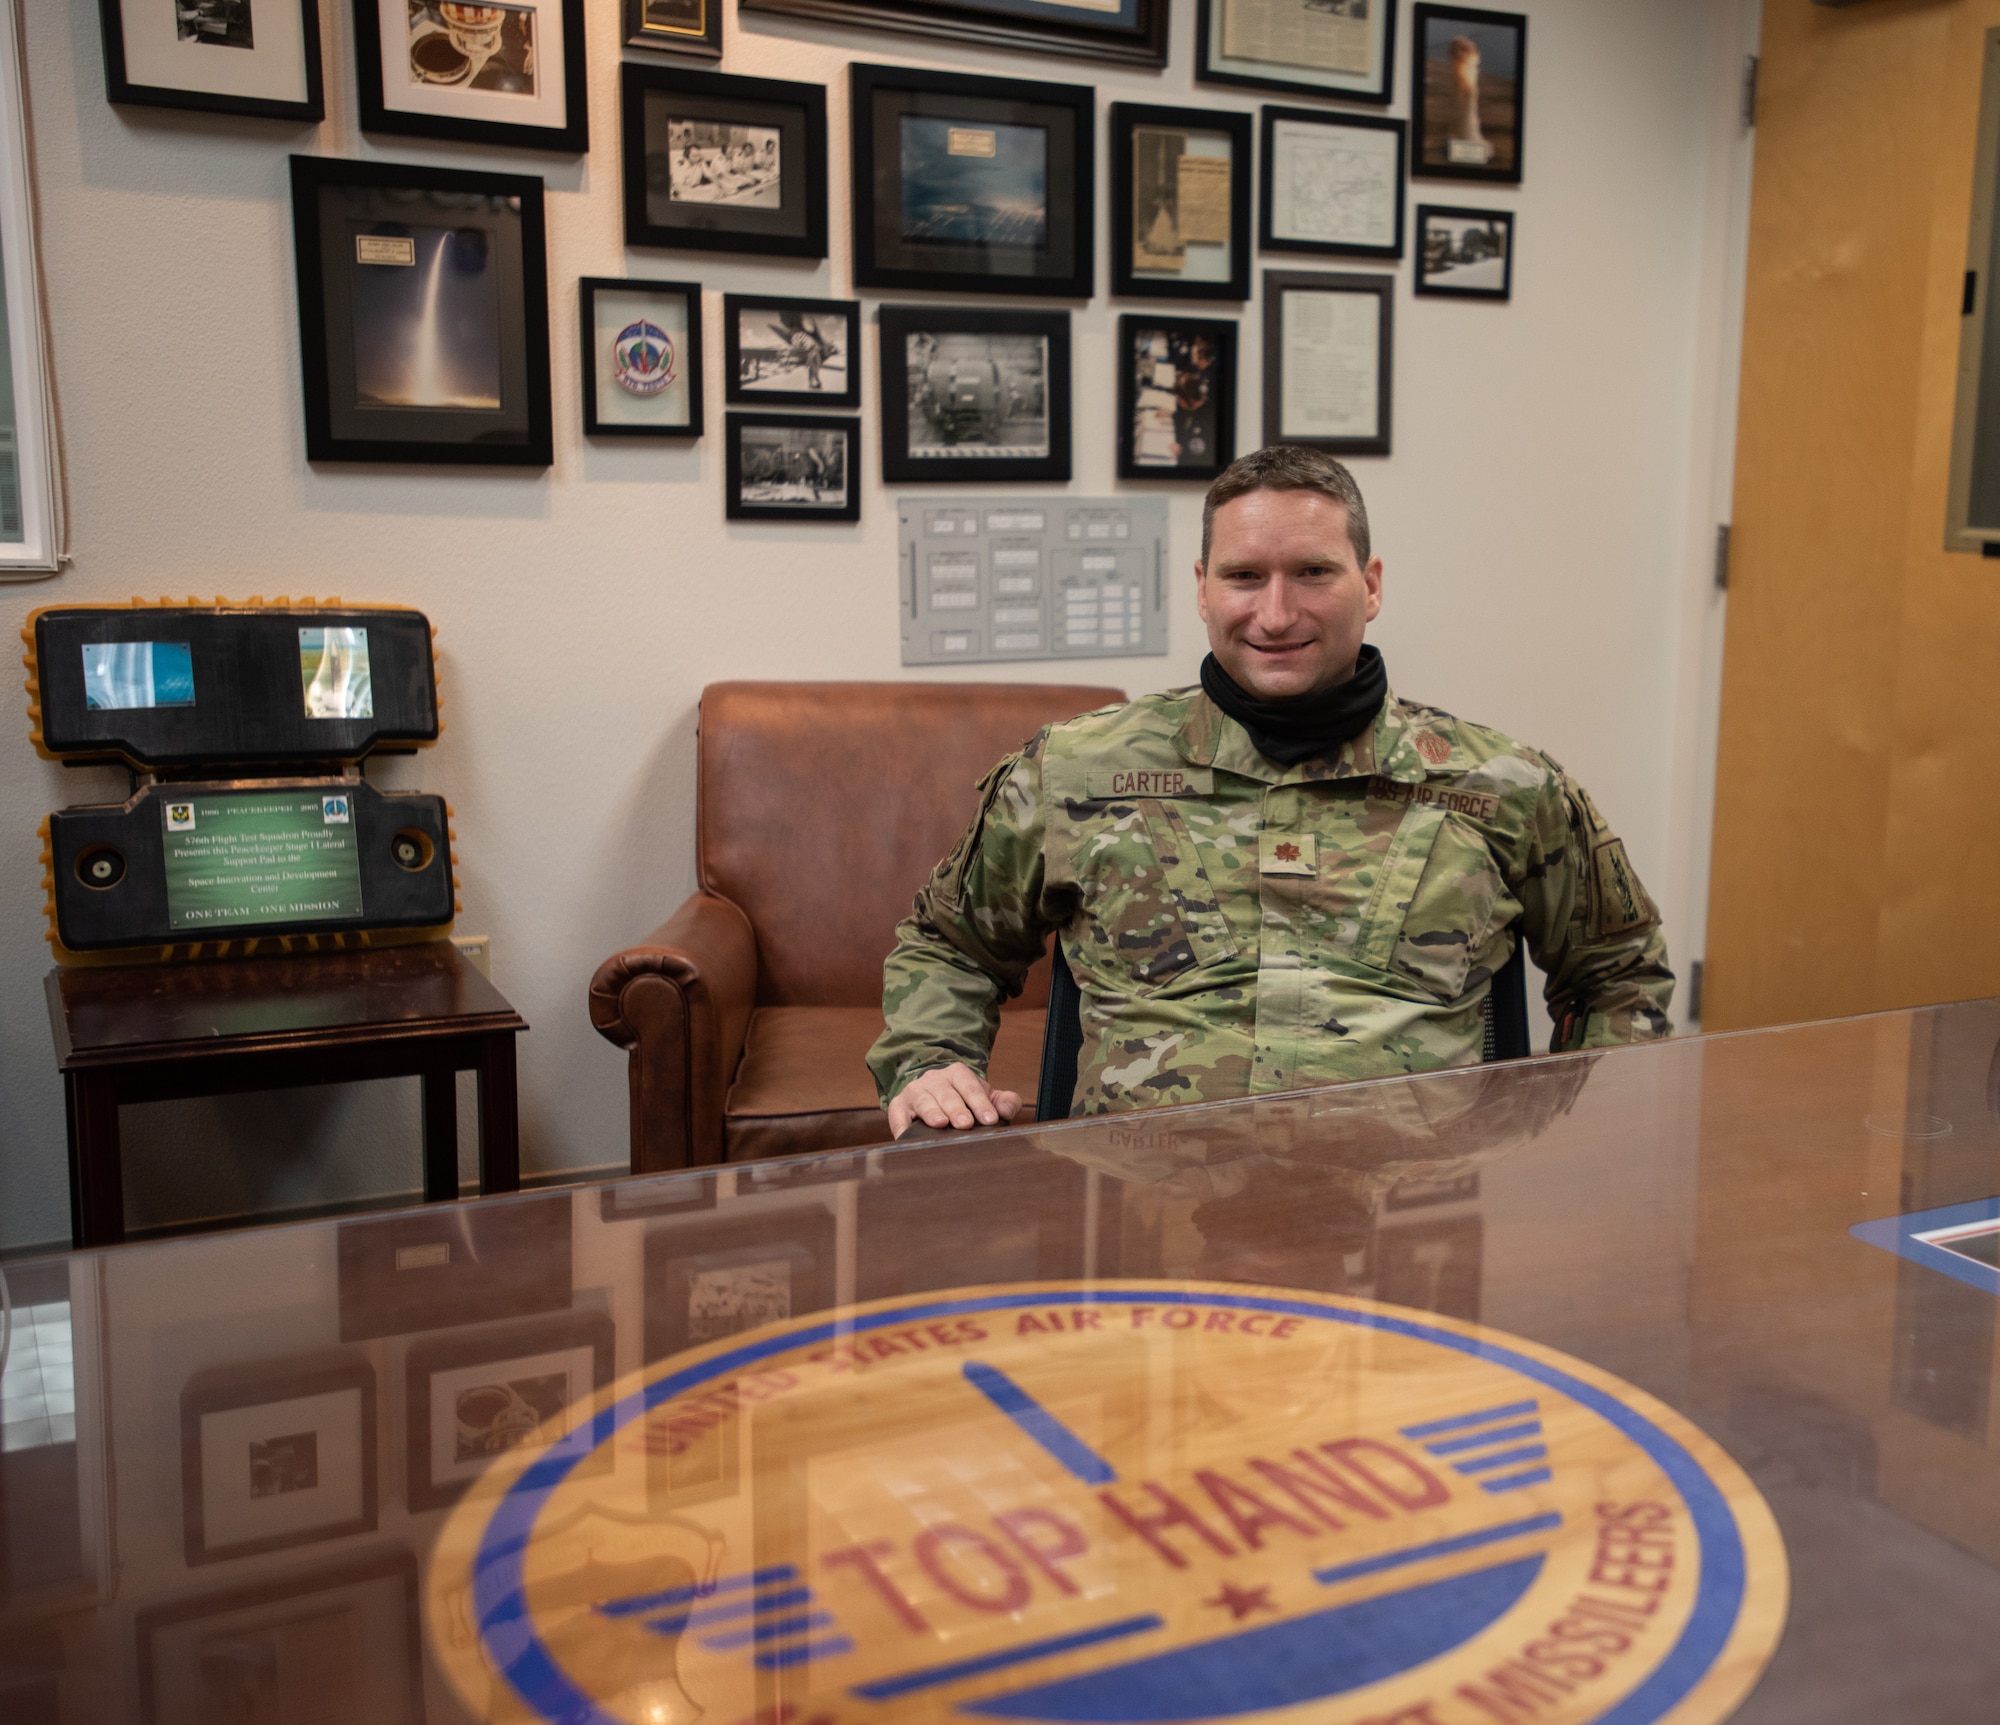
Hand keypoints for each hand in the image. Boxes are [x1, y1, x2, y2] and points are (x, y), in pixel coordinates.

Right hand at [887, 1062, 1021, 1136]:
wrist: (933, 1093)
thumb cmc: (963, 1099)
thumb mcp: (986, 1096)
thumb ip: (1005, 1101)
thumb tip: (1006, 1111)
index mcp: (957, 1074)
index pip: (970, 1086)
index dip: (980, 1103)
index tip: (990, 1119)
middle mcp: (934, 1080)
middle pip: (946, 1093)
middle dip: (956, 1109)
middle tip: (966, 1124)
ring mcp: (915, 1092)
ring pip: (923, 1100)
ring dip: (932, 1112)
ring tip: (941, 1124)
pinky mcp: (899, 1107)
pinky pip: (898, 1115)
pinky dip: (901, 1126)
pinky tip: (908, 1137)